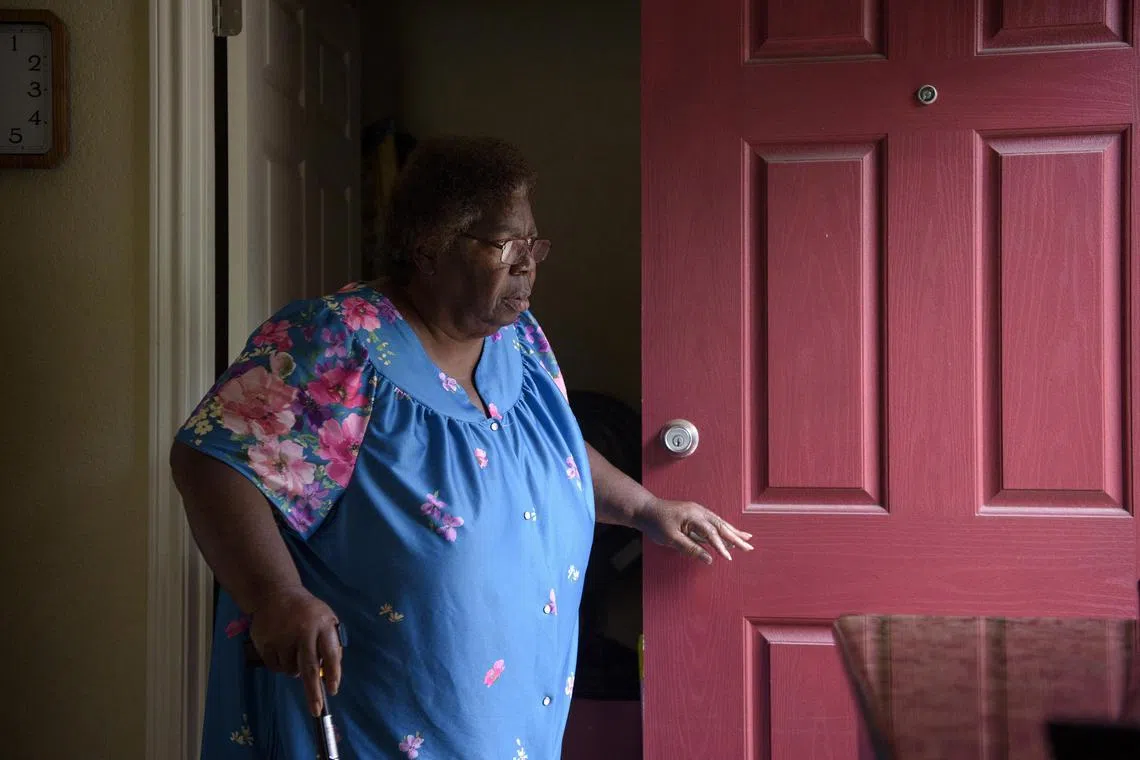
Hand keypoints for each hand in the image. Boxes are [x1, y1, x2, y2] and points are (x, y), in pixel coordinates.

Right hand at [250, 586, 342, 715]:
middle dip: (313, 692)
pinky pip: (275, 667)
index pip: (331, 653)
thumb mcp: (326, 619)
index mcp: (322, 624)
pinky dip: (280, 665)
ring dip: (294, 670)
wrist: (275, 593)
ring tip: (294, 651)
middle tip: (316, 710)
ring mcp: (282, 637)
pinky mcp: (265, 642)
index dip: (333, 674)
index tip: (333, 691)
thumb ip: (330, 643)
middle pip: (309, 668)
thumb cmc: (307, 611)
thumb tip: (330, 673)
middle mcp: (303, 631)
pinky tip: (281, 649)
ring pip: (291, 670)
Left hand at [633, 498, 753, 563]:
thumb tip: (709, 559)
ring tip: (747, 538)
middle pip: (721, 525)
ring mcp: (698, 512)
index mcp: (693, 515)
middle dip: (736, 536)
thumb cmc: (656, 523)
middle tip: (750, 546)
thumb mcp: (671, 539)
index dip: (721, 546)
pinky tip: (730, 533)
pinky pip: (713, 522)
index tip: (730, 557)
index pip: (711, 533)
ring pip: (719, 523)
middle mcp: (699, 511)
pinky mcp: (695, 515)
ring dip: (733, 531)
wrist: (645, 509)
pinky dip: (723, 529)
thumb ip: (691, 549)